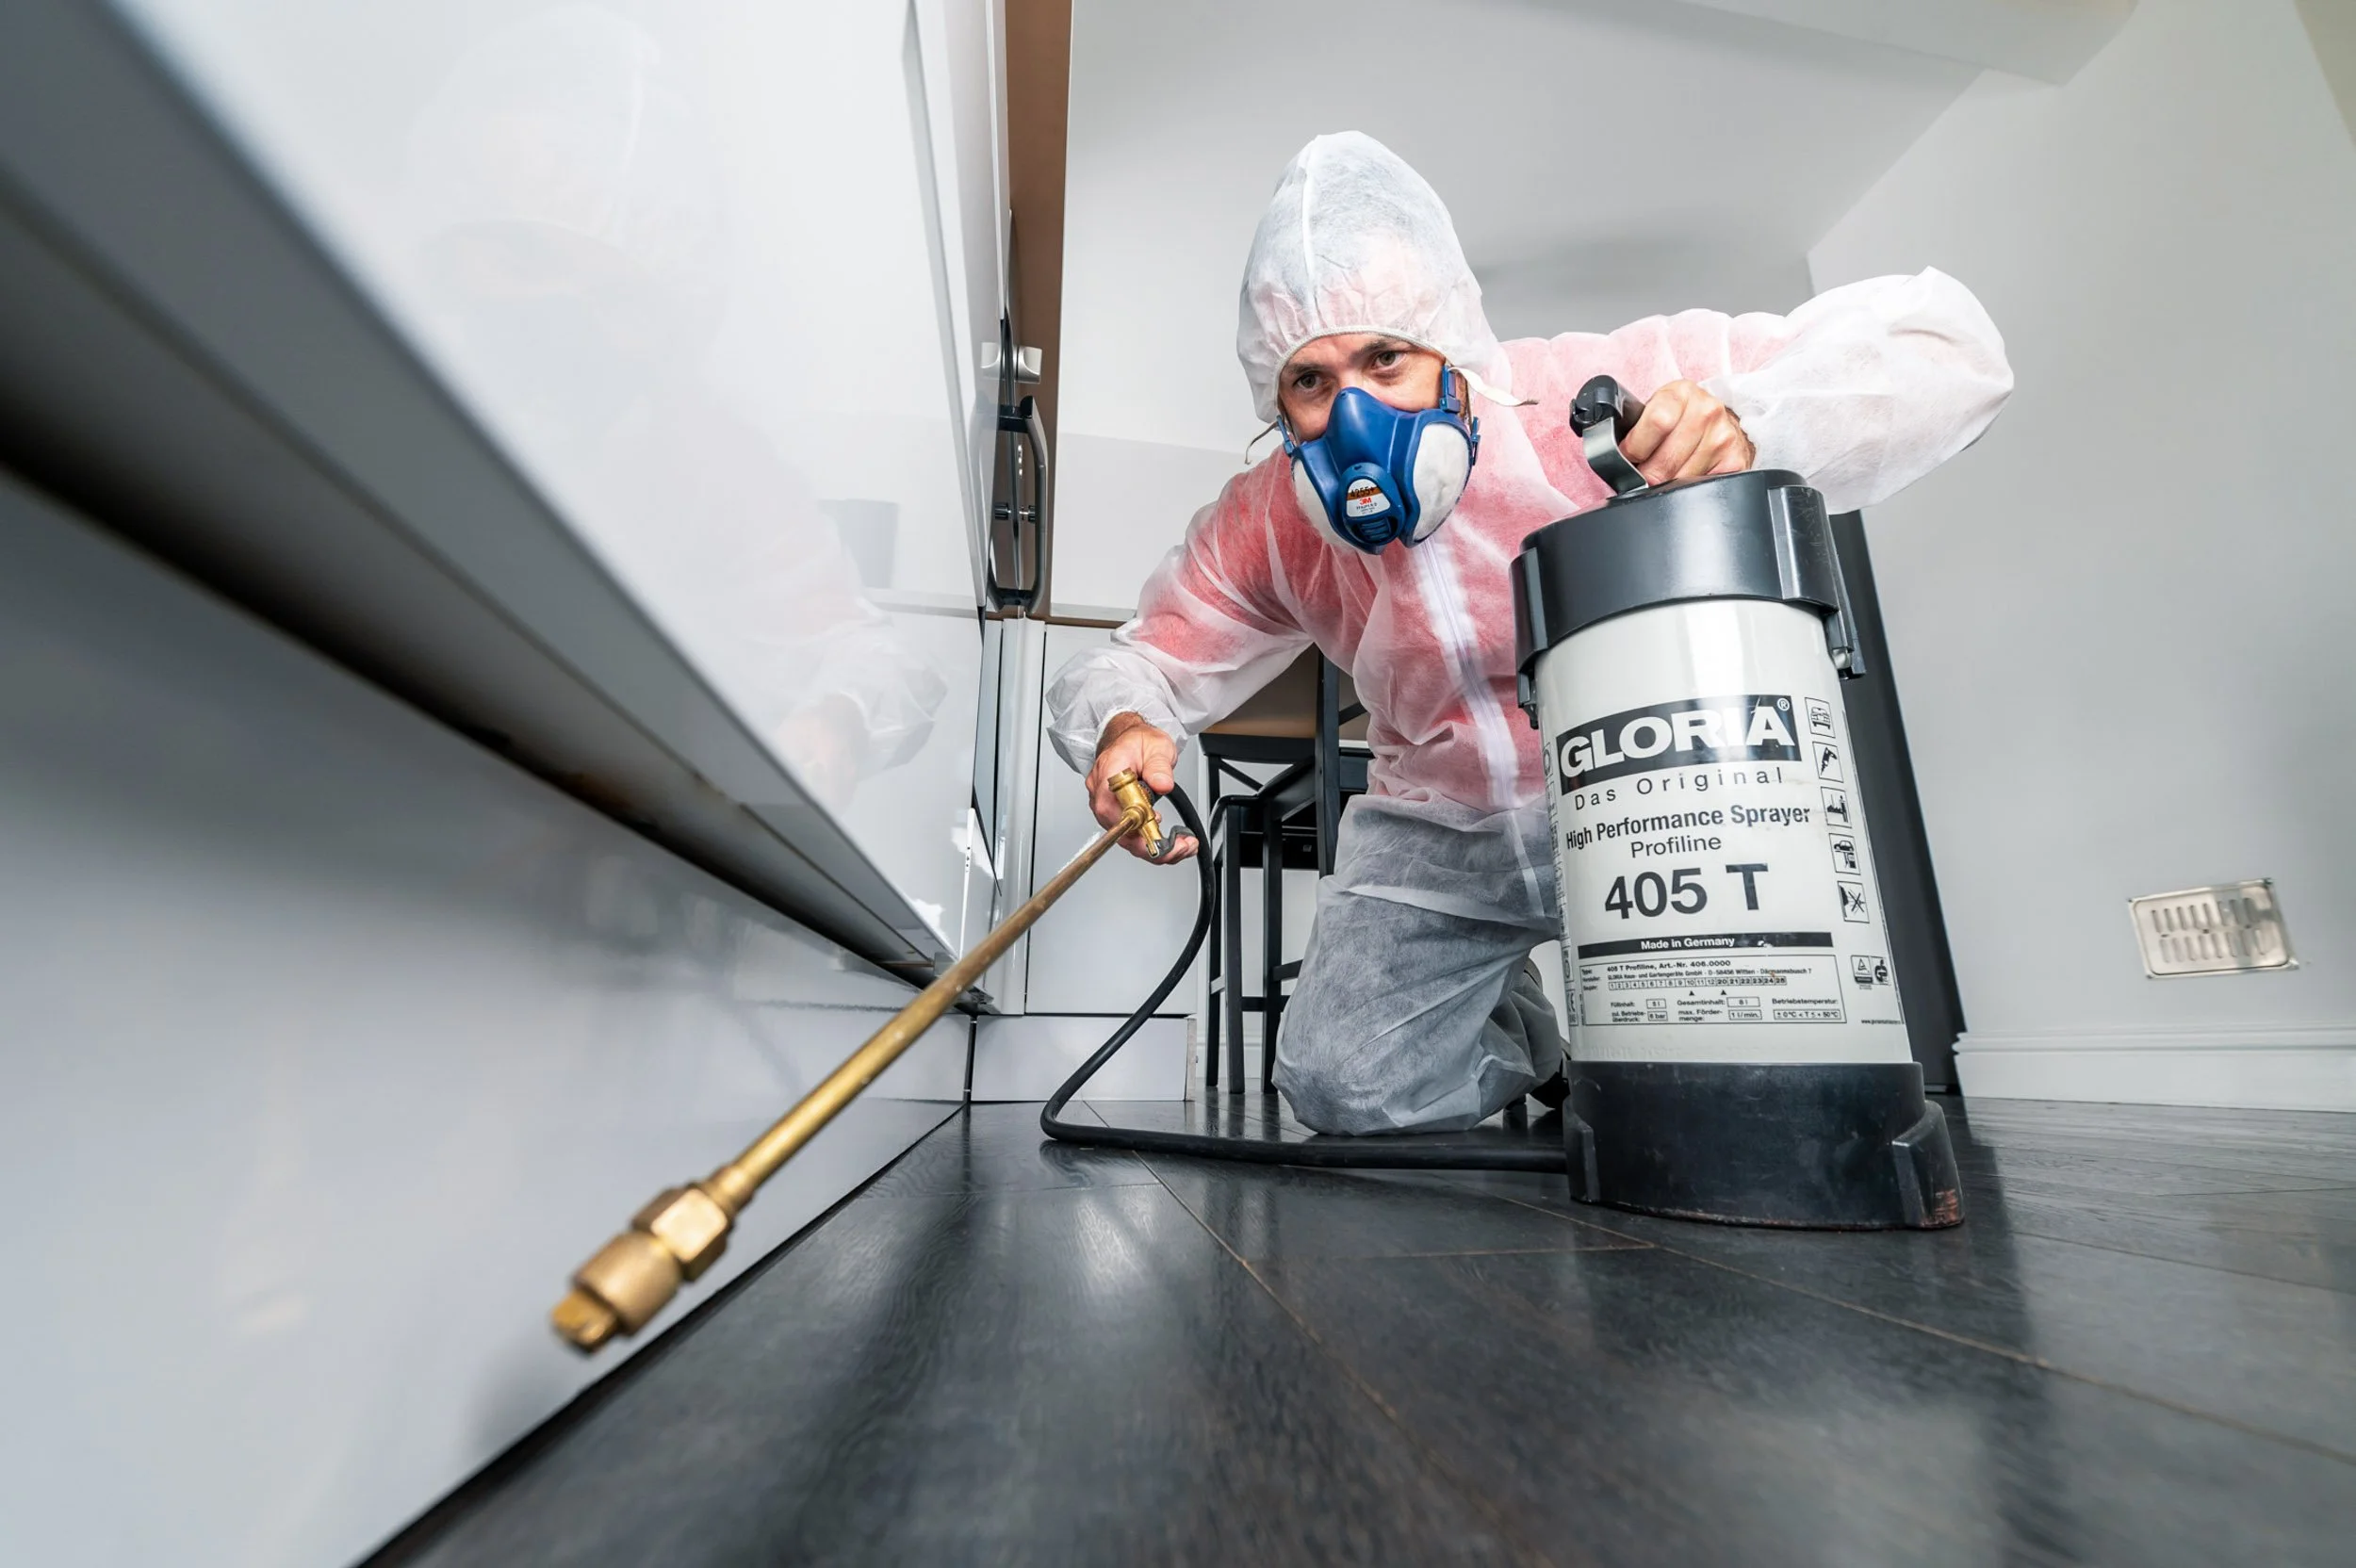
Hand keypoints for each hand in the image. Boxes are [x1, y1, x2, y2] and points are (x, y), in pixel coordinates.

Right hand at [1086, 712, 1198, 863]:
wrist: (1129, 738)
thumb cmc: (1139, 741)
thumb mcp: (1157, 746)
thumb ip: (1159, 766)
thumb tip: (1162, 784)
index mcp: (1109, 773)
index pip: (1114, 809)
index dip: (1136, 825)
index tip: (1159, 829)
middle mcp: (1102, 792)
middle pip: (1119, 831)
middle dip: (1151, 845)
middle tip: (1180, 847)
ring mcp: (1106, 804)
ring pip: (1124, 838)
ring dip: (1153, 847)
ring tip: (1180, 846)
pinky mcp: (1114, 812)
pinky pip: (1128, 833)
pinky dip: (1148, 840)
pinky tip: (1167, 841)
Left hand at [1620, 380, 1754, 485]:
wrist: (1721, 421)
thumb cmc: (1680, 417)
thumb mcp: (1658, 407)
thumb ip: (1637, 424)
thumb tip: (1610, 452)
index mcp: (1682, 393)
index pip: (1657, 422)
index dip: (1635, 447)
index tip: (1628, 456)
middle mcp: (1707, 411)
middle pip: (1666, 460)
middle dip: (1647, 474)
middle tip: (1642, 474)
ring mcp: (1723, 437)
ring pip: (1681, 479)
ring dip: (1666, 484)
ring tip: (1665, 473)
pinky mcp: (1734, 460)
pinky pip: (1701, 487)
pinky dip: (1687, 488)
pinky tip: (1685, 475)